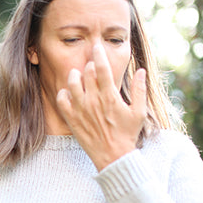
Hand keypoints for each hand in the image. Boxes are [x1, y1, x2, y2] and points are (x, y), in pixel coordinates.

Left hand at [56, 44, 146, 170]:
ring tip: (77, 76)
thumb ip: (140, 90)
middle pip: (86, 73)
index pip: (102, 68)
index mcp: (110, 97)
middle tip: (90, 66)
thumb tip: (141, 70)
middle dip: (88, 65)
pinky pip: (61, 100)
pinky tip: (68, 93)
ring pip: (71, 83)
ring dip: (73, 76)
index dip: (98, 54)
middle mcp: (94, 101)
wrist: (113, 156)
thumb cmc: (127, 134)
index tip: (97, 46)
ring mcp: (81, 110)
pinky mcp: (72, 119)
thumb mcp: (138, 112)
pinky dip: (63, 93)